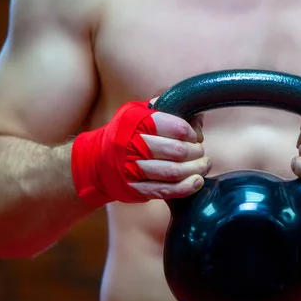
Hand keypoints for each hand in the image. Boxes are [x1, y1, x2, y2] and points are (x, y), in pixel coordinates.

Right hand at [71, 99, 209, 206]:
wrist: (96, 162)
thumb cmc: (124, 135)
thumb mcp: (137, 114)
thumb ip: (165, 110)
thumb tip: (197, 116)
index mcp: (136, 122)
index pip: (175, 126)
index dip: (191, 133)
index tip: (195, 136)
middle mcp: (133, 145)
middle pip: (177, 150)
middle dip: (195, 152)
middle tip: (200, 152)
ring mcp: (133, 169)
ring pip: (174, 171)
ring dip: (195, 169)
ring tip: (204, 165)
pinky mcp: (136, 188)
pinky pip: (166, 190)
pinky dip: (186, 187)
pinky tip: (197, 182)